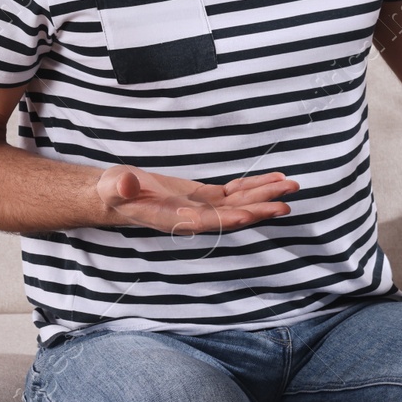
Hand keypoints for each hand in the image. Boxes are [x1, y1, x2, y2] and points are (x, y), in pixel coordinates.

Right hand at [97, 166, 295, 234]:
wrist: (113, 196)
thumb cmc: (111, 193)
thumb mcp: (112, 187)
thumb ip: (120, 187)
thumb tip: (127, 183)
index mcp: (173, 219)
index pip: (206, 222)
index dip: (228, 218)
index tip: (250, 215)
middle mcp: (192, 217)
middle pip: (231, 214)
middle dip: (258, 208)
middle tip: (287, 202)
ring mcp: (201, 207)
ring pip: (239, 202)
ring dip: (264, 195)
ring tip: (291, 185)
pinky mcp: (204, 196)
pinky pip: (234, 192)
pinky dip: (253, 185)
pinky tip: (274, 179)